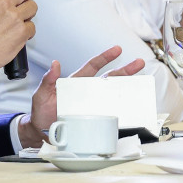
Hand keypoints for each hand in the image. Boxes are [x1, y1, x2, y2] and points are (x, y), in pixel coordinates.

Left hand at [17, 45, 144, 147]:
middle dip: (124, 70)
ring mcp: (91, 106)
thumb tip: (55, 64)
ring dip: (126, 87)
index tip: (117, 50)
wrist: (41, 133)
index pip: (92, 67)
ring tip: (141, 82)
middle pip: (108, 78)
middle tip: (139, 63)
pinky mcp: (94, 119)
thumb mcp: (41, 94)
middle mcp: (86, 93)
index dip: (104, 58)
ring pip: (112, 93)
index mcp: (75, 84)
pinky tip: (132, 106)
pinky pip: (110, 113)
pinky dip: (121, 109)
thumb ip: (48, 80)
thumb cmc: (41, 113)